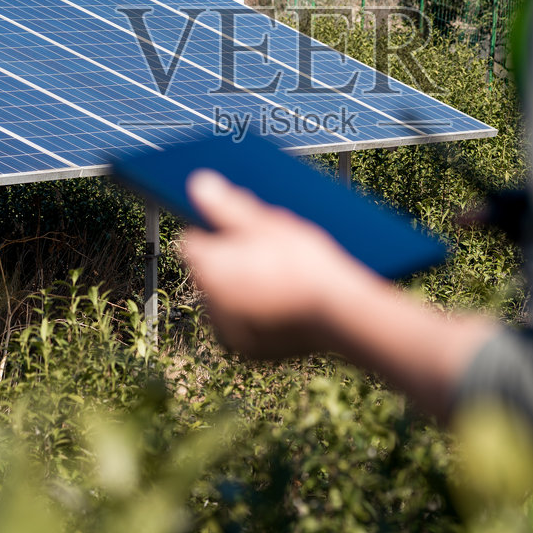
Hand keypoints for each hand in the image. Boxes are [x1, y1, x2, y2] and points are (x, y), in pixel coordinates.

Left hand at [179, 169, 384, 358]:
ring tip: (277, 278)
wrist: (340, 314)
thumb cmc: (305, 264)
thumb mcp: (268, 225)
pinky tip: (280, 302)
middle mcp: (210, 301)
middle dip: (227, 261)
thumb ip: (228, 206)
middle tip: (266, 253)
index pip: (192, 241)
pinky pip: (241, 324)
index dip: (213, 233)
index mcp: (210, 266)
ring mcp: (228, 329)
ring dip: (239, 290)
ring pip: (224, 299)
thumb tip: (197, 184)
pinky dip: (253, 315)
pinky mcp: (247, 349)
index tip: (238, 231)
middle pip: (207, 272)